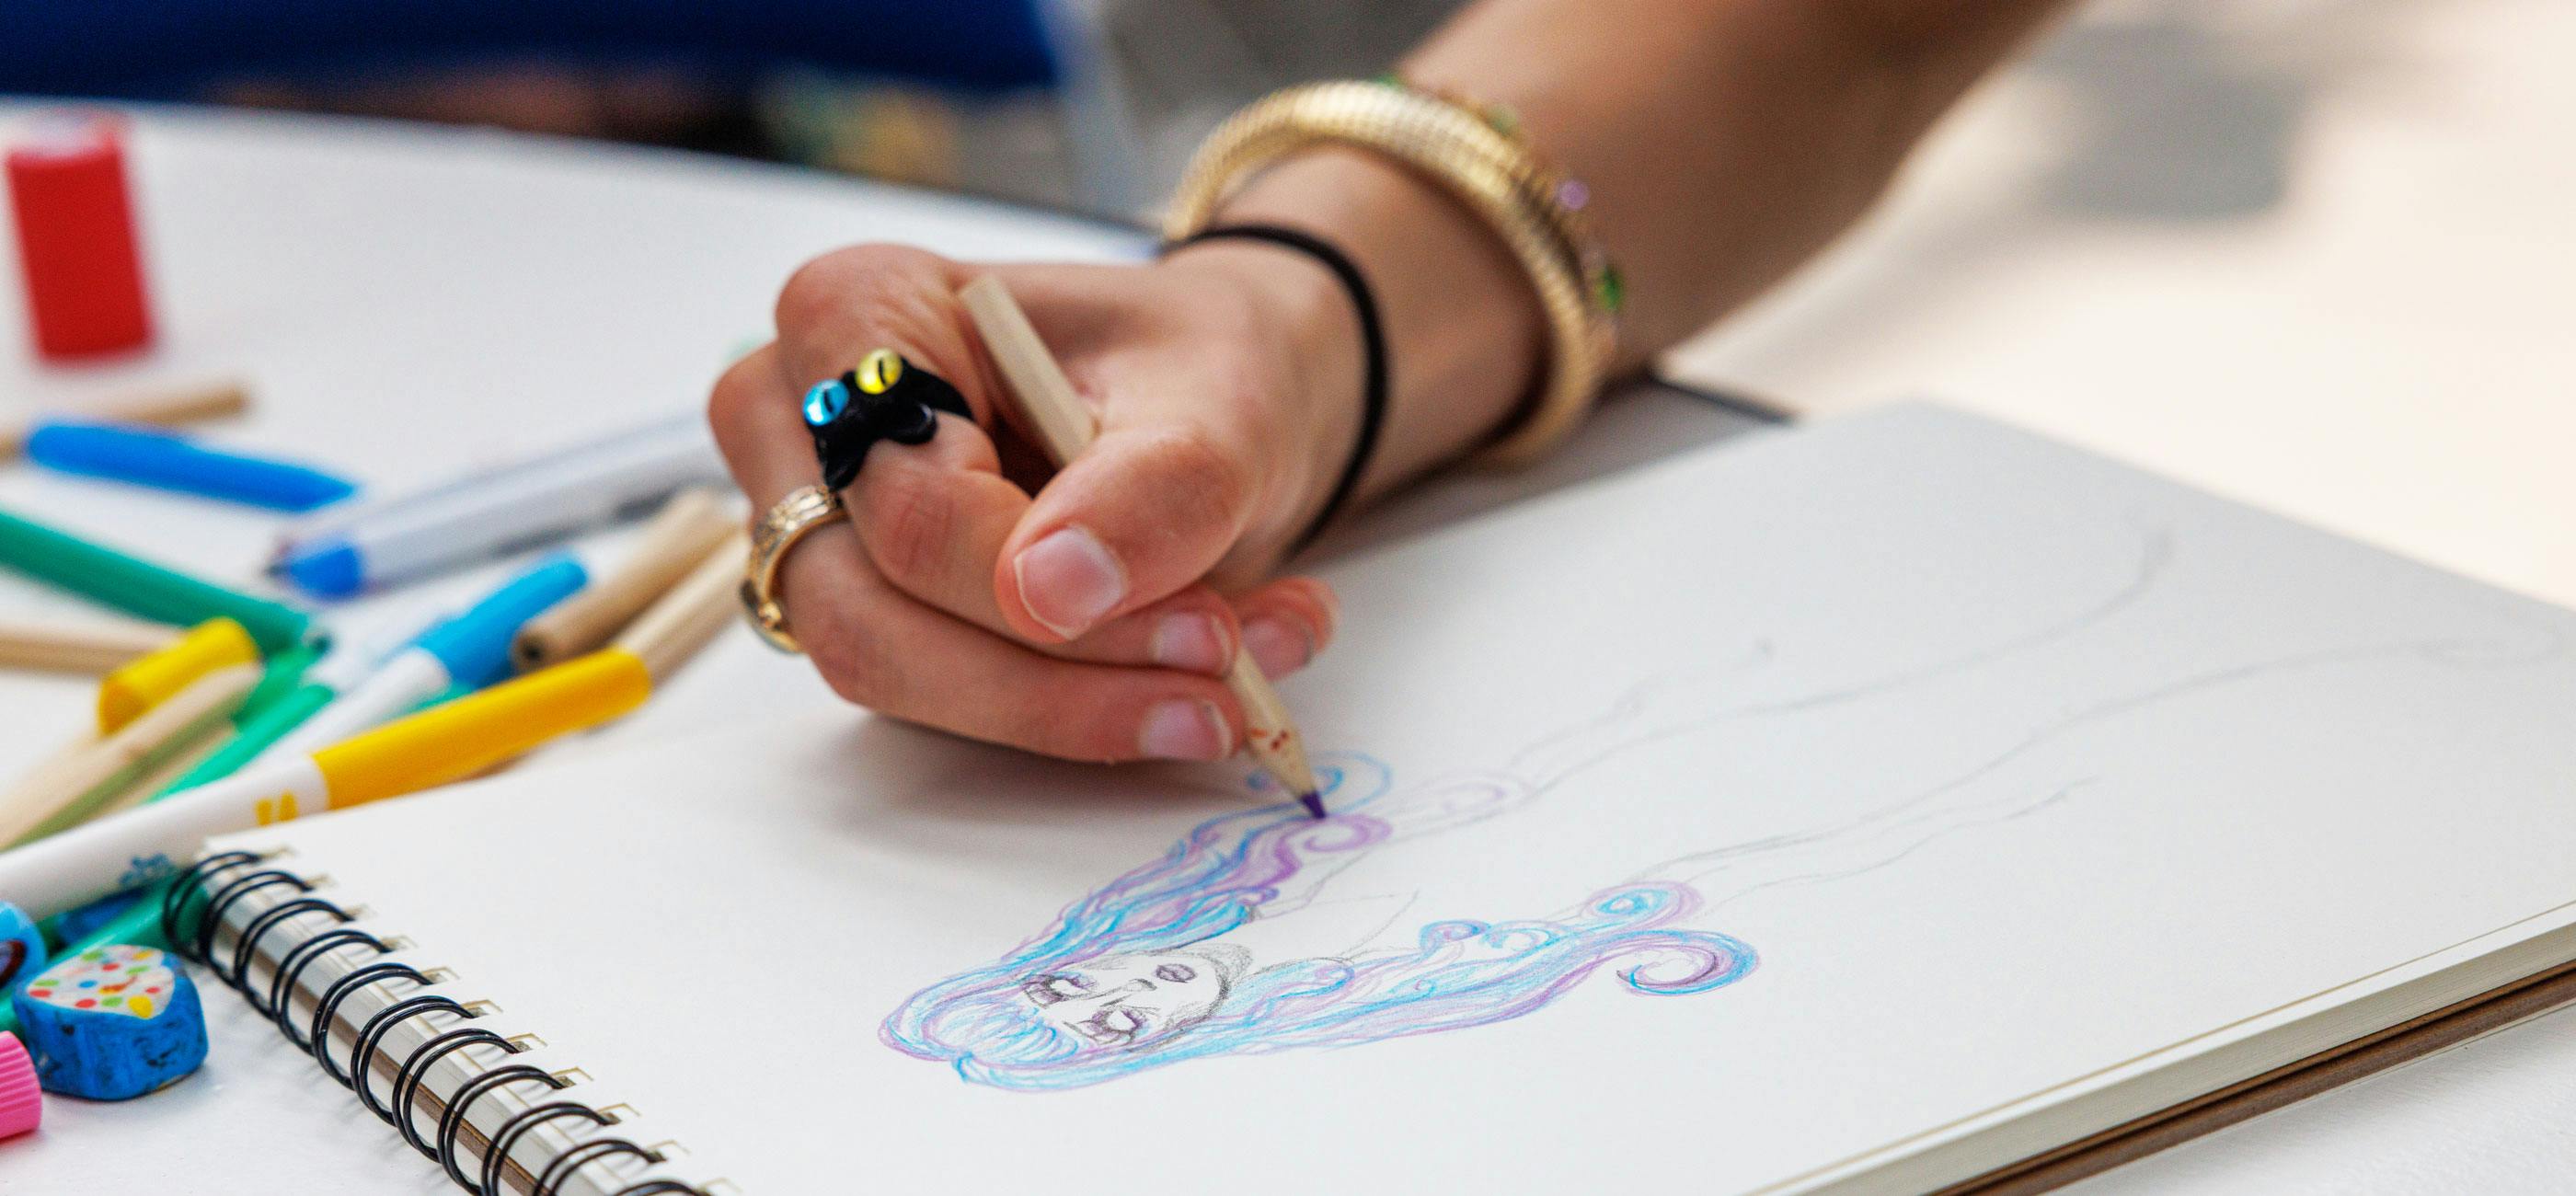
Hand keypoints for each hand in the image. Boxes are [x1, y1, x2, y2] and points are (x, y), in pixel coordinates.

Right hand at [708, 242, 1361, 762]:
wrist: (1216, 404)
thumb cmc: (1193, 366)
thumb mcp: (1219, 402)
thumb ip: (1151, 487)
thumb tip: (1050, 591)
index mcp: (854, 313)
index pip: (905, 498)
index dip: (1028, 584)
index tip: (1202, 633)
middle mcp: (800, 423)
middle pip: (870, 611)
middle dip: (1056, 682)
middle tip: (1222, 694)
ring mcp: (819, 528)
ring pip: (898, 677)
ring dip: (1076, 710)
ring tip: (1234, 693)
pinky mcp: (868, 614)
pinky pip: (940, 704)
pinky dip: (1081, 714)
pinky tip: (1200, 687)